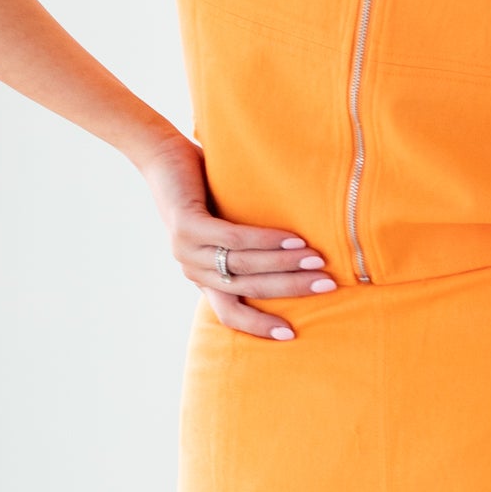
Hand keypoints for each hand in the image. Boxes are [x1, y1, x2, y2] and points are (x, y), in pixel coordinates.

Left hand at [141, 132, 336, 340]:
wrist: (162, 156)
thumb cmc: (203, 191)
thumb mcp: (226, 227)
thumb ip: (250, 249)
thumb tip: (302, 257)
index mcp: (204, 278)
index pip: (230, 315)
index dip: (259, 327)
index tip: (292, 335)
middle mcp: (194, 270)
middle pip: (248, 289)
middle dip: (291, 288)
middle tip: (328, 285)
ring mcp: (187, 249)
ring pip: (244, 265)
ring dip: (285, 263)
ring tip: (317, 260)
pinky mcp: (186, 225)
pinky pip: (233, 238)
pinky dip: (265, 240)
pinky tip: (292, 238)